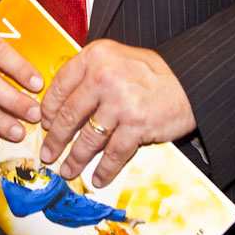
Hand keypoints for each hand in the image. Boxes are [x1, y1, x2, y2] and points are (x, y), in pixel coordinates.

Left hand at [39, 39, 195, 188]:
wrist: (190, 81)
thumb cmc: (152, 72)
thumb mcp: (117, 58)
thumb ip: (91, 73)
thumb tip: (63, 102)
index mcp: (96, 56)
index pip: (60, 85)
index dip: (49, 109)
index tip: (44, 123)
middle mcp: (104, 76)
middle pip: (69, 114)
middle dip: (55, 139)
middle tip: (48, 153)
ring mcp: (120, 101)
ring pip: (87, 138)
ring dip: (75, 159)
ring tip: (68, 169)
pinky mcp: (136, 125)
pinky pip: (113, 153)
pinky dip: (104, 169)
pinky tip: (98, 177)